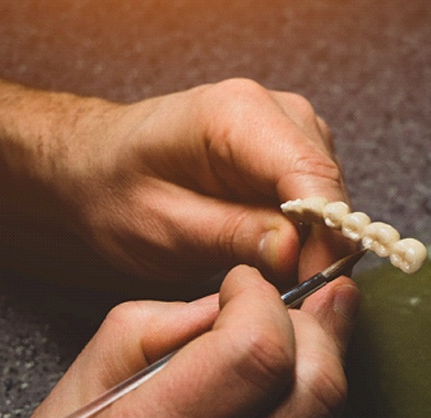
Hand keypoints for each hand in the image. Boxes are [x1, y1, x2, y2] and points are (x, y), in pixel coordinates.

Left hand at [0, 69, 349, 283]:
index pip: (313, 177)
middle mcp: (275, 110)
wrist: (100, 166)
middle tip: (288, 295)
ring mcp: (288, 127)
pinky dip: (304, 232)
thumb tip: (298, 253)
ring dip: (311, 242)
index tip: (311, 290)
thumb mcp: (165, 226)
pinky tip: (271, 251)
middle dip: (318, 248)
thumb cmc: (119, 191)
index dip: (324, 241)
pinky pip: (317, 197)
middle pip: (329, 187)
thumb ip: (233, 235)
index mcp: (238, 115)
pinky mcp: (290, 150)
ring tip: (271, 274)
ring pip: (330, 196)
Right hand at [0, 266, 358, 417]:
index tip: (241, 284)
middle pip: (315, 389)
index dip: (260, 299)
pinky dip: (303, 403)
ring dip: (315, 361)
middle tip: (283, 302)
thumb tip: (256, 302)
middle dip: (311, 325)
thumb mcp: (97, 368)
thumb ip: (178, 321)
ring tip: (286, 333)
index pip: (256, 354)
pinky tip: (274, 387)